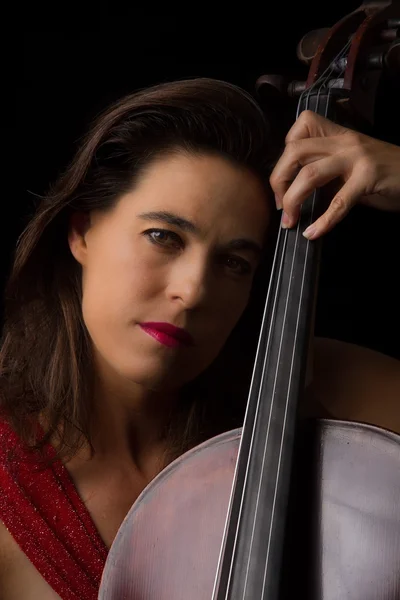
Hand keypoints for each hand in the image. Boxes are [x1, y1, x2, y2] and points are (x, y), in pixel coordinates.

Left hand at [269, 111, 399, 238]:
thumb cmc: (387, 174)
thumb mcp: (351, 168)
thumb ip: (327, 174)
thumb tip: (298, 192)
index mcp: (338, 136)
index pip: (299, 130)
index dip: (283, 156)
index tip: (283, 183)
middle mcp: (344, 142)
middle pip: (294, 151)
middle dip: (279, 181)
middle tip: (281, 206)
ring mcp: (357, 157)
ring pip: (309, 173)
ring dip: (293, 200)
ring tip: (291, 221)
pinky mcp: (369, 176)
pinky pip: (338, 201)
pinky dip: (323, 221)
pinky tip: (314, 232)